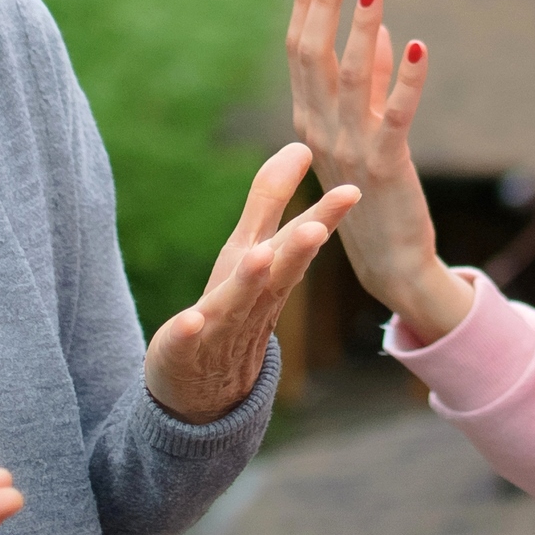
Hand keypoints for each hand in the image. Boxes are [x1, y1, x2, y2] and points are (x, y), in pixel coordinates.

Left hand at [144, 142, 359, 422]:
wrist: (201, 388)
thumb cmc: (232, 309)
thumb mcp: (250, 249)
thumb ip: (271, 199)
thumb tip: (300, 145)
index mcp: (269, 276)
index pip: (300, 243)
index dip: (324, 217)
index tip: (353, 190)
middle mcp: (252, 302)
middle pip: (278, 274)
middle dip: (296, 251)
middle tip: (315, 227)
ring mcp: (219, 329)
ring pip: (237, 304)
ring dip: (249, 282)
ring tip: (260, 257)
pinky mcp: (181, 350)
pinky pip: (184, 342)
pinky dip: (188, 332)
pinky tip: (189, 320)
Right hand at [287, 0, 473, 343]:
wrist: (388, 264)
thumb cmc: (371, 196)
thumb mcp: (360, 134)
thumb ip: (369, 83)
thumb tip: (380, 32)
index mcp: (308, 120)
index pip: (299, 51)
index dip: (307, 5)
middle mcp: (319, 131)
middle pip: (313, 55)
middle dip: (323, 3)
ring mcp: (349, 150)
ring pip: (350, 77)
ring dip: (362, 28)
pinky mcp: (385, 167)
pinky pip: (394, 116)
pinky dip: (404, 81)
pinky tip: (417, 47)